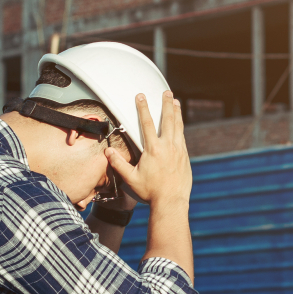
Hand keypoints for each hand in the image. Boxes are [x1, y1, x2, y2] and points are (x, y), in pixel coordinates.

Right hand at [105, 91, 192, 210]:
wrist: (171, 201)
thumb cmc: (150, 191)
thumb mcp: (131, 178)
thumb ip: (119, 163)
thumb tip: (108, 151)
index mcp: (153, 149)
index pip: (147, 123)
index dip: (143, 108)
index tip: (141, 96)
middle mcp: (168, 146)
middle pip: (168, 119)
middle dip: (166, 104)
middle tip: (166, 92)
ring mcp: (178, 150)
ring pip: (178, 126)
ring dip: (176, 112)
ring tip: (176, 102)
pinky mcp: (185, 156)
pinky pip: (182, 136)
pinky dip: (181, 126)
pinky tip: (180, 123)